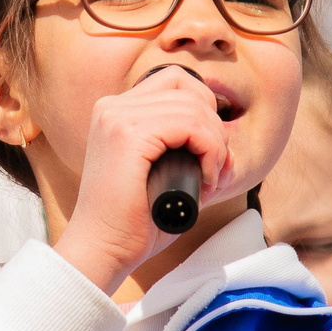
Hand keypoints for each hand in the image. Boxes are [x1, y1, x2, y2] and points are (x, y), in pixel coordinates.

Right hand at [52, 66, 230, 294]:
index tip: (207, 153)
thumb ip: (190, 155)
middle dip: (213, 128)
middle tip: (213, 169)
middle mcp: (112, 107)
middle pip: (188, 88)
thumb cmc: (132, 222)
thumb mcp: (162, 176)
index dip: (203, 111)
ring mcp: (117, 117)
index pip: (175, 82)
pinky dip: (210, 151)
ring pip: (194, 107)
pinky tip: (206, 179)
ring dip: (215, 144)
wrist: (102, 249)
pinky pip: (191, 125)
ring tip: (209, 179)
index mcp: (115, 111)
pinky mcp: (128, 135)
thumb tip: (229, 149)